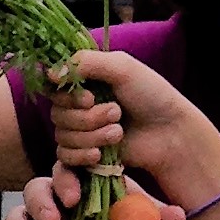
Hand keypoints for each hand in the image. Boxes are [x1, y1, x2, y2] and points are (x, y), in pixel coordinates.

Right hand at [42, 48, 219, 207]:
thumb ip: (85, 62)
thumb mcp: (122, 67)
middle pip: (57, 114)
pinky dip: (82, 155)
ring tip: (118, 133)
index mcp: (85, 80)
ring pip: (62, 136)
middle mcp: (79, 105)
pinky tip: (101, 154)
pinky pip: (64, 157)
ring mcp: (80, 131)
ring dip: (92, 135)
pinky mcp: (83, 154)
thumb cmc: (151, 95)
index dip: (67, 96)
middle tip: (117, 113)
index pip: (53, 86)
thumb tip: (50, 73)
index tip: (89, 97)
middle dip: (88, 118)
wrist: (169, 134)